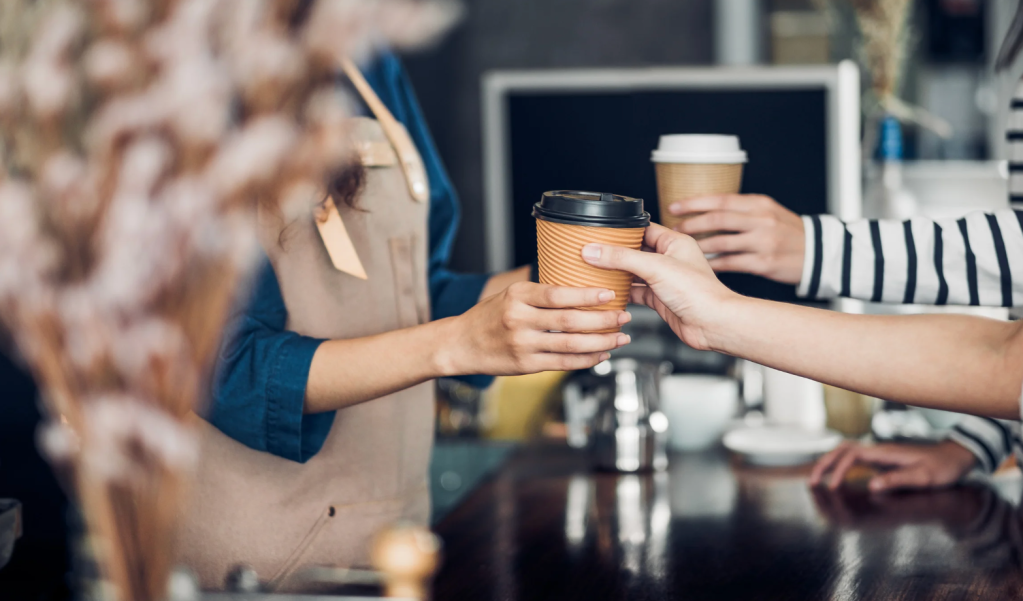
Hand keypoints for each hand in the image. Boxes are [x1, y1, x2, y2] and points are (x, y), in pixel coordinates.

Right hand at [443, 281, 630, 375]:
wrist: (460, 344)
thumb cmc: (489, 316)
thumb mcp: (510, 294)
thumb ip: (540, 293)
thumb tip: (580, 286)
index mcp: (518, 296)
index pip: (558, 294)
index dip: (586, 295)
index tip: (609, 294)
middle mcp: (519, 319)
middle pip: (569, 320)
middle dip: (602, 319)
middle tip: (624, 316)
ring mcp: (522, 344)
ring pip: (570, 344)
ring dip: (601, 342)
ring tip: (620, 338)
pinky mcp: (525, 365)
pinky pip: (563, 363)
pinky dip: (585, 360)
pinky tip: (601, 354)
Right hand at [580, 224, 737, 350]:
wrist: (713, 324)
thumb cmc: (699, 292)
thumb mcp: (655, 267)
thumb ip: (622, 258)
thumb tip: (594, 250)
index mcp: (674, 242)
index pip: (643, 229)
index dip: (622, 230)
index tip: (600, 232)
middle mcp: (670, 259)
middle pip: (635, 251)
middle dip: (615, 253)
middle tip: (593, 252)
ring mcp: (664, 280)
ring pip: (634, 273)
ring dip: (617, 273)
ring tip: (595, 270)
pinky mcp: (660, 299)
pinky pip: (636, 292)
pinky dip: (623, 293)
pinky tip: (609, 292)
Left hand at [669, 194, 804, 284]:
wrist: (819, 253)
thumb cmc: (788, 231)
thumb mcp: (769, 211)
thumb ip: (741, 209)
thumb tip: (705, 210)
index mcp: (759, 204)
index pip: (720, 199)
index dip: (694, 203)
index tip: (674, 207)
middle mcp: (761, 221)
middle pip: (718, 219)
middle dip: (691, 224)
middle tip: (674, 230)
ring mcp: (763, 242)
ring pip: (721, 242)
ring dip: (699, 245)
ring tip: (683, 248)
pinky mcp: (764, 263)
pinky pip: (731, 263)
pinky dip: (713, 264)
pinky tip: (701, 265)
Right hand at [809, 440, 977, 492]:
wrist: (955, 457)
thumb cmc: (941, 468)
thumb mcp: (924, 477)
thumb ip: (898, 480)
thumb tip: (872, 486)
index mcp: (884, 452)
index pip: (851, 455)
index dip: (838, 470)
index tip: (832, 487)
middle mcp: (877, 450)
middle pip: (841, 450)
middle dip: (824, 464)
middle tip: (811, 482)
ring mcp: (878, 453)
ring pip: (844, 452)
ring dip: (828, 463)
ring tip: (816, 479)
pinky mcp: (880, 459)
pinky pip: (852, 459)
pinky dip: (838, 465)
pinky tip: (835, 477)